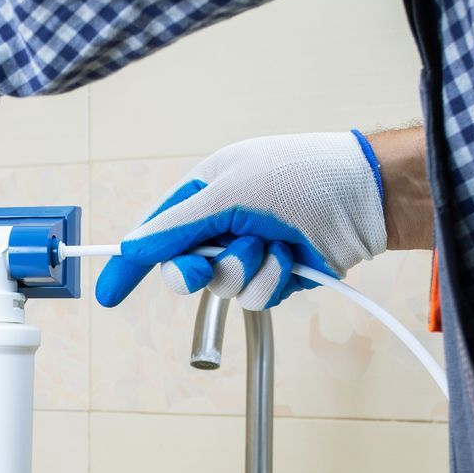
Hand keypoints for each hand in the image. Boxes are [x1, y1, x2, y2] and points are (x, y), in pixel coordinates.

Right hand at [95, 131, 386, 309]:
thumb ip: (176, 225)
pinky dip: (273, 280)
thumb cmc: (301, 176)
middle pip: (184, 269)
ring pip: (223, 287)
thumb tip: (133, 247)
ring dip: (247, 269)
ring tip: (274, 242)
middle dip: (199, 269)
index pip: (155, 232)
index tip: (108, 294)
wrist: (366, 197)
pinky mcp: (278, 276)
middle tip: (206, 265)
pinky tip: (293, 258)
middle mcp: (225, 223)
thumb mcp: (229, 192)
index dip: (132, 262)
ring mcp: (252, 251)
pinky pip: (256, 296)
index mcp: (206, 191)